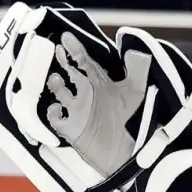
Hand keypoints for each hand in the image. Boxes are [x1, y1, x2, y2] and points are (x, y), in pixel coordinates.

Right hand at [43, 32, 151, 177]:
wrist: (128, 153)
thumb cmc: (131, 122)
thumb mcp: (136, 94)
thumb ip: (138, 72)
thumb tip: (136, 51)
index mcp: (101, 84)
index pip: (86, 62)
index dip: (76, 49)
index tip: (66, 37)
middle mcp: (87, 94)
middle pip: (70, 73)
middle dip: (63, 61)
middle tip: (57, 50)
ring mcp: (77, 110)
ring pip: (59, 91)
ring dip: (56, 84)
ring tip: (58, 79)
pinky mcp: (70, 127)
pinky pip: (54, 117)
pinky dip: (53, 112)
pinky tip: (58, 108)